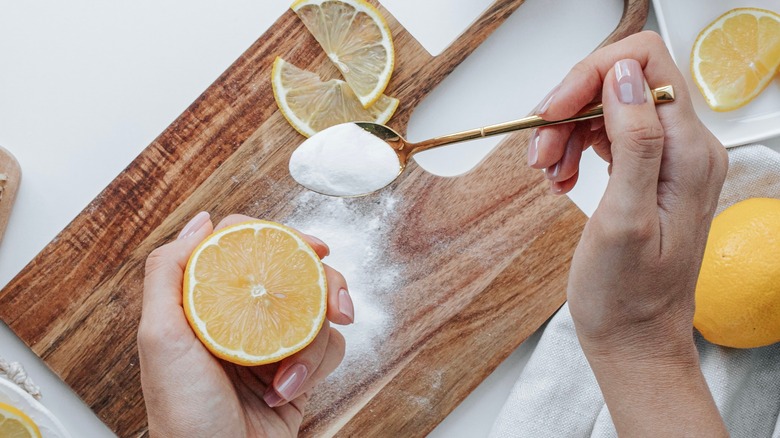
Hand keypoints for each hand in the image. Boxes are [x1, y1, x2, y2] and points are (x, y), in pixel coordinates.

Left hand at [138, 212, 354, 436]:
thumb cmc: (182, 413)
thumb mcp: (159, 337)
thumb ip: (168, 272)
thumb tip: (202, 221)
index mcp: (208, 301)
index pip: (247, 248)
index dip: (282, 238)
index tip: (312, 246)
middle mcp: (242, 317)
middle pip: (294, 273)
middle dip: (322, 285)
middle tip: (335, 303)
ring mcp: (272, 343)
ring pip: (317, 312)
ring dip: (311, 343)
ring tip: (288, 374)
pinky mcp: (297, 372)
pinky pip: (328, 350)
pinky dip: (315, 369)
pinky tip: (286, 391)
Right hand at [531, 32, 727, 434]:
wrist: (633, 338)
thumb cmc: (626, 295)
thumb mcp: (624, 218)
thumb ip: (634, 142)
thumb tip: (625, 74)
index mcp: (689, 153)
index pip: (646, 65)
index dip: (592, 76)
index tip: (552, 111)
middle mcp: (688, 148)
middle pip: (622, 84)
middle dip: (570, 110)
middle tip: (538, 153)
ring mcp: (669, 161)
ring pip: (608, 109)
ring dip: (566, 133)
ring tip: (547, 173)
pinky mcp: (648, 174)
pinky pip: (606, 136)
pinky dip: (573, 150)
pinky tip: (560, 179)